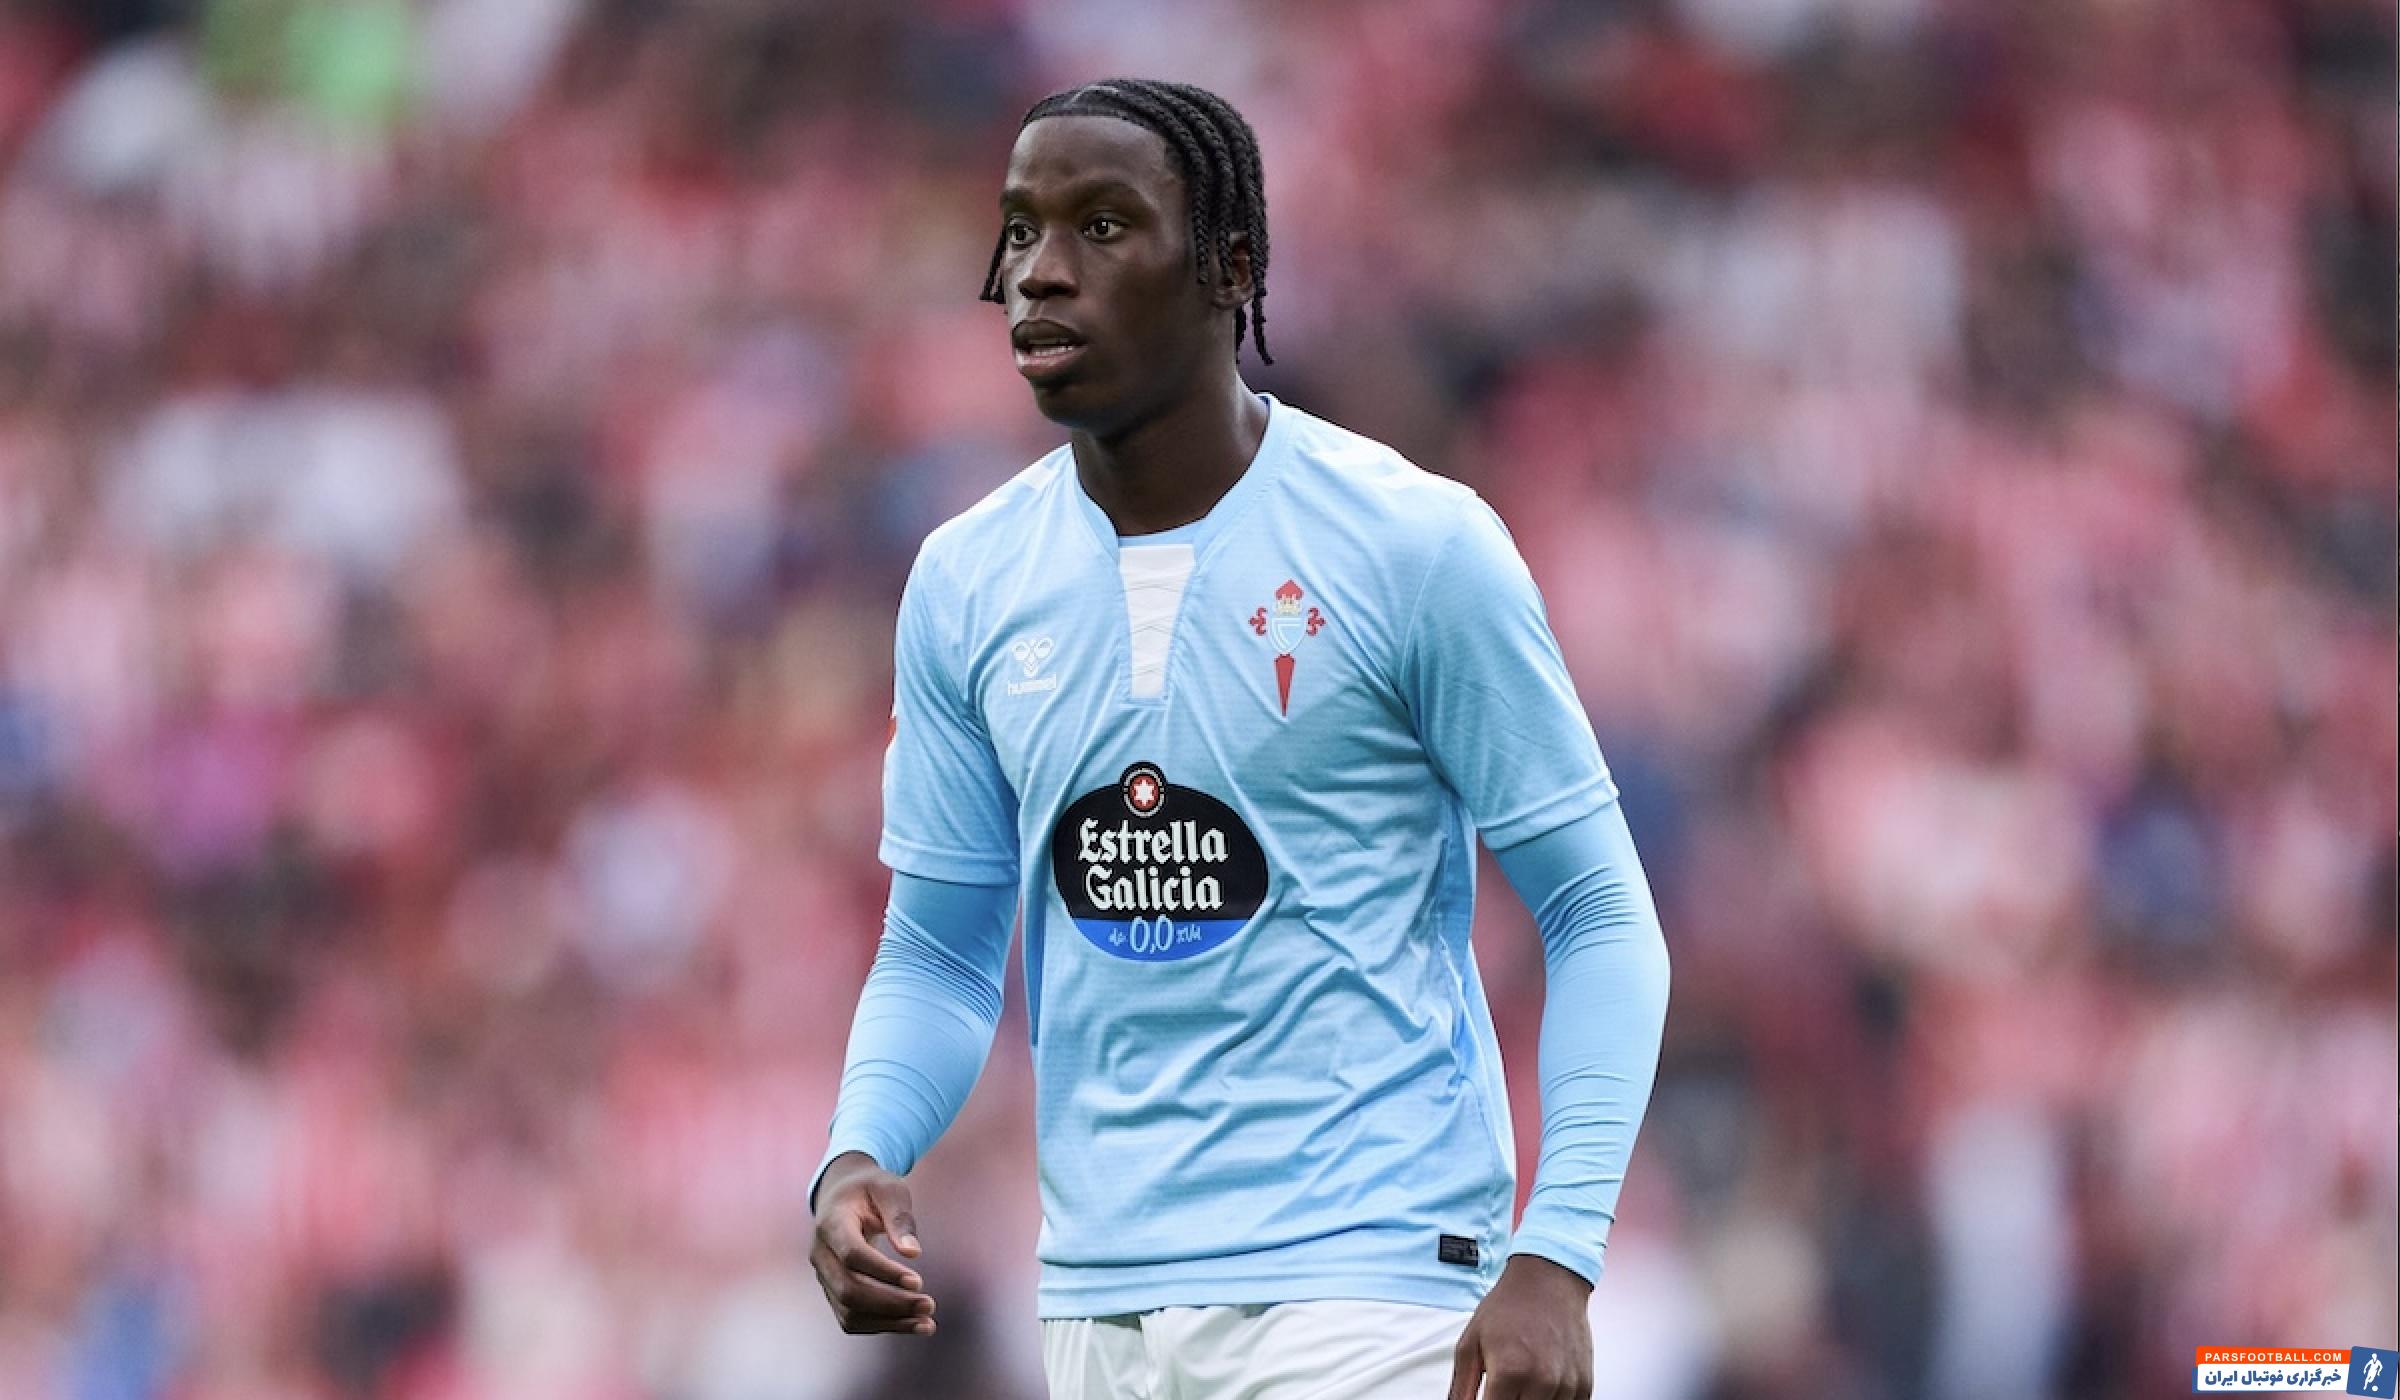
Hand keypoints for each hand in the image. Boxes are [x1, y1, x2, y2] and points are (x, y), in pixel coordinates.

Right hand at [809, 1152, 936, 1335]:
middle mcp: (820, 1254)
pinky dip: (882, 1325)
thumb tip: (912, 1252)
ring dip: (889, 1321)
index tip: (918, 1281)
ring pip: (849, 1311)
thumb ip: (900, 1216)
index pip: (852, 1255)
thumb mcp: (889, 1188)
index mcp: (831, 1223)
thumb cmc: (869, 1189)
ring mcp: (824, 1276)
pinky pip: (852, 1318)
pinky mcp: (833, 1291)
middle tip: (929, 1305)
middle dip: (891, 1303)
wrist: (842, 1196)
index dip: (883, 1272)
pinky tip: (912, 1325)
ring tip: (927, 1323)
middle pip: (849, 1290)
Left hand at [1447, 1254, 1593, 1398]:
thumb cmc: (1509, 1306)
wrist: (1548, 1280)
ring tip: (1523, 1381)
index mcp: (1510, 1372)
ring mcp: (1567, 1384)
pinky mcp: (1584, 1383)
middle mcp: (1542, 1381)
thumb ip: (1461, 1386)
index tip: (1489, 1396)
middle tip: (1504, 1386)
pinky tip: (1542, 1385)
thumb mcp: (1470, 1343)